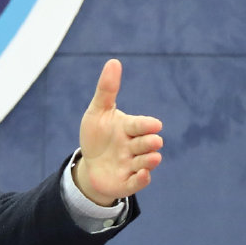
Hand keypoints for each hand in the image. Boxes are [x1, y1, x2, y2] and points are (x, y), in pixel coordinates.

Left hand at [74, 58, 162, 204]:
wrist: (91, 164)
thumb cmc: (97, 135)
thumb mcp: (98, 112)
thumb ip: (107, 90)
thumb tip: (113, 61)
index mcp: (129, 128)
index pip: (140, 125)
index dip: (146, 125)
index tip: (154, 124)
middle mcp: (134, 147)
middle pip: (145, 144)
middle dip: (149, 142)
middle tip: (154, 141)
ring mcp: (132, 165)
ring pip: (145, 163)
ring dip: (149, 160)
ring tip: (153, 157)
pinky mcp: (127, 182)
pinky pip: (137, 183)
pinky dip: (141, 179)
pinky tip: (143, 175)